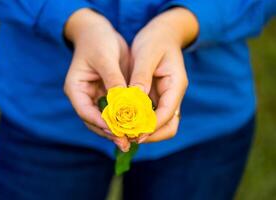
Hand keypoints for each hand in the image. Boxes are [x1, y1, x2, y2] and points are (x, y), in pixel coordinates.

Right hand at [64, 9, 130, 151]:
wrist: (99, 31)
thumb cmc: (97, 40)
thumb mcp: (105, 58)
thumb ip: (113, 79)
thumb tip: (123, 102)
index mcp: (76, 88)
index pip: (85, 111)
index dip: (100, 122)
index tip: (117, 129)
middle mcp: (84, 96)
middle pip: (95, 121)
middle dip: (110, 131)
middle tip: (126, 142)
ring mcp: (96, 97)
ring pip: (106, 119)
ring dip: (118, 129)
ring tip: (132, 140)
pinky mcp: (108, 95)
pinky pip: (116, 111)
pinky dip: (124, 119)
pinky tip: (135, 125)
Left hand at [129, 7, 198, 142]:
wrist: (162, 34)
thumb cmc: (156, 40)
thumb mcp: (146, 54)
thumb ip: (141, 77)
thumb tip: (134, 101)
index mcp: (176, 85)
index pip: (168, 113)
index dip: (151, 126)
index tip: (133, 132)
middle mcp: (173, 95)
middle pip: (168, 126)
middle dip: (149, 134)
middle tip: (128, 136)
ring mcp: (165, 98)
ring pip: (160, 124)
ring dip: (144, 131)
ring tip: (124, 132)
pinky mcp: (156, 98)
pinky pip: (150, 116)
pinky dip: (139, 122)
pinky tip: (124, 122)